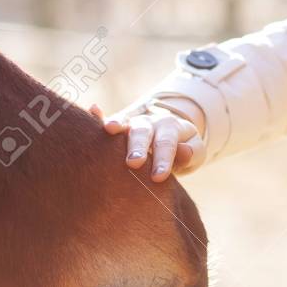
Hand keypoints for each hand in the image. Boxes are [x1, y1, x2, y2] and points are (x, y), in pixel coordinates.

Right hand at [90, 100, 205, 181]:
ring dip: (118, 124)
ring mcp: (132, 123)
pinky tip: (93, 110)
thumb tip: (185, 151)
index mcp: (171, 127)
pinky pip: (109, 119)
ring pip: (125, 123)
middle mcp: (150, 122)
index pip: (167, 143)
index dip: (163, 159)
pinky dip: (100, 115)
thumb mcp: (194, 152)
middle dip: (139, 147)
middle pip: (143, 132)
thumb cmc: (182, 151)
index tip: (158, 177)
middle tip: (134, 162)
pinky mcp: (117, 126)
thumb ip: (191, 152)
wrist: (170, 137)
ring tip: (109, 128)